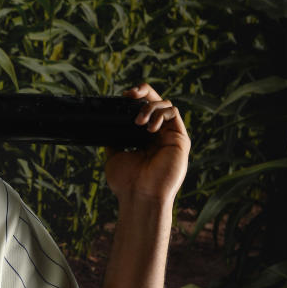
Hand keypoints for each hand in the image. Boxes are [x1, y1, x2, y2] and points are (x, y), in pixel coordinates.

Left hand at [104, 84, 189, 203]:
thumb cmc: (126, 182)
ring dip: (149, 107)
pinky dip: (160, 114)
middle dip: (144, 91)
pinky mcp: (180, 139)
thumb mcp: (115, 155)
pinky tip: (149, 127)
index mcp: (144, 138)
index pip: (143, 110)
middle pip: (157, 101)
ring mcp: (170, 136)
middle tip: (130, 94)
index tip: (122, 97)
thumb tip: (106, 124)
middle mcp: (159, 135)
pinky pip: (174, 114)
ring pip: (165, 105)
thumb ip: (115, 139)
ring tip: (138, 122)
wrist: (139, 196)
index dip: (135, 99)